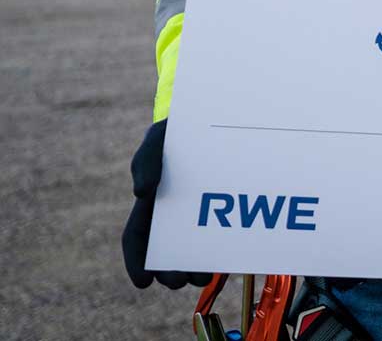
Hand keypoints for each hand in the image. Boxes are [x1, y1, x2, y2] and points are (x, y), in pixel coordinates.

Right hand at [121, 120, 209, 289]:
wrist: (223, 117)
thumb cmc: (182, 128)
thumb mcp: (158, 137)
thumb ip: (145, 160)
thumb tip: (140, 194)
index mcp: (153, 202)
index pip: (138, 237)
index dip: (137, 261)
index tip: (143, 282)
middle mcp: (176, 212)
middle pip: (167, 251)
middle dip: (169, 272)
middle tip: (178, 282)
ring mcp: (202, 212)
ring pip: (195, 249)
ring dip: (195, 268)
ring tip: (203, 277)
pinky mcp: (228, 208)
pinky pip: (224, 236)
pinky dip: (221, 252)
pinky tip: (225, 261)